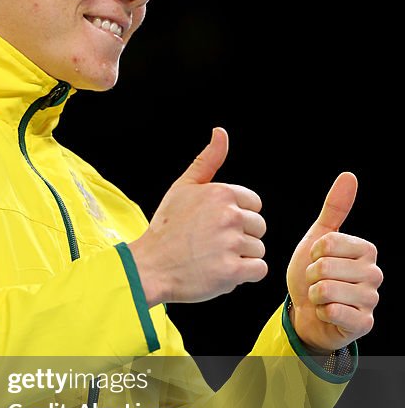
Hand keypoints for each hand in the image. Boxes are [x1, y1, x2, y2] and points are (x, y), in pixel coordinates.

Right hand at [128, 127, 267, 306]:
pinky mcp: (232, 271)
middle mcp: (229, 216)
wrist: (148, 267)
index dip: (237, 217)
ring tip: (213, 258)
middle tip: (211, 244)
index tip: (215, 226)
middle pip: (259, 228)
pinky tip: (220, 271)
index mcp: (221, 193)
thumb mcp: (183, 188)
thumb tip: (221, 132)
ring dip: (240, 257)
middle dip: (240, 237)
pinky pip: (259, 270)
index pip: (254, 205)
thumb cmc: (166, 229)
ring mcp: (231, 244)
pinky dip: (243, 275)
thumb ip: (207, 161)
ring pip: (258, 250)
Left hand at [286, 173, 382, 351]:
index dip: (312, 254)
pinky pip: (333, 312)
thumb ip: (333, 210)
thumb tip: (349, 176)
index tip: (316, 261)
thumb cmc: (313, 275)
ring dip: (314, 296)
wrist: (307, 312)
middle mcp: (375, 273)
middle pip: (324, 267)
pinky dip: (320, 313)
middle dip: (311, 277)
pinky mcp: (364, 323)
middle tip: (317, 283)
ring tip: (321, 298)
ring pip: (326, 290)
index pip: (327, 244)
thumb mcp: (318, 239)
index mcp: (366, 250)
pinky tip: (327, 313)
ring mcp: (371, 299)